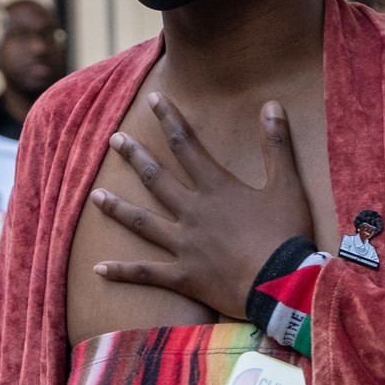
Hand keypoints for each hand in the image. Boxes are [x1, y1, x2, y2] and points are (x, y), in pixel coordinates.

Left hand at [91, 93, 316, 316]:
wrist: (282, 284)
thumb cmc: (287, 234)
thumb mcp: (288, 185)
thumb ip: (277, 144)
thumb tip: (272, 104)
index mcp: (216, 188)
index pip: (187, 145)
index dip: (169, 120)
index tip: (152, 100)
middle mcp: (193, 212)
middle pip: (156, 179)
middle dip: (134, 156)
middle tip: (114, 140)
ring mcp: (184, 245)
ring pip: (143, 223)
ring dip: (118, 208)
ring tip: (95, 196)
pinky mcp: (185, 276)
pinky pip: (147, 273)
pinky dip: (122, 272)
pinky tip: (98, 268)